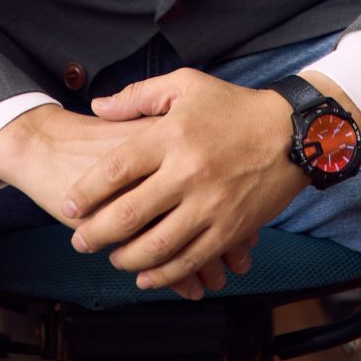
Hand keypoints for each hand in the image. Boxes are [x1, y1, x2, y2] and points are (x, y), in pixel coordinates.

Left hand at [0, 97, 260, 300]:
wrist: (291, 133)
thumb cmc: (233, 106)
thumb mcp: (185, 85)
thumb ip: (137, 96)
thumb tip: (97, 107)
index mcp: (172, 135)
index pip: (116, 169)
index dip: (86, 191)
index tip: (69, 204)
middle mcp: (188, 172)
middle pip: (129, 214)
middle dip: (96, 234)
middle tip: (79, 240)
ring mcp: (210, 205)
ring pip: (157, 246)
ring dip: (126, 259)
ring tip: (111, 258)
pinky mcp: (230, 229)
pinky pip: (191, 260)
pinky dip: (164, 274)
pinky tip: (146, 276)